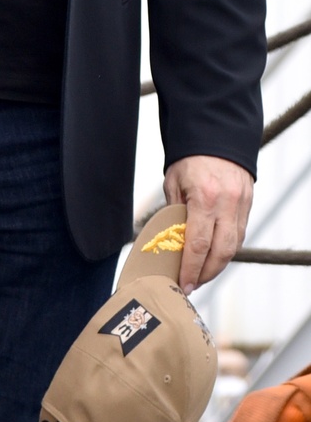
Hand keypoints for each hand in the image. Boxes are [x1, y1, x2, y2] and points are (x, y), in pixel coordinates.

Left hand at [163, 155, 253, 292]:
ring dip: (218, 264)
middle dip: (206, 273)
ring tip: (201, 274)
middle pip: (221, 252)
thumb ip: (174, 212)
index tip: (183, 284)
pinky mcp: (249, 204)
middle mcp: (227, 203)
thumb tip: (172, 242)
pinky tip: (214, 255)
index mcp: (205, 198)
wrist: (216, 136)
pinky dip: (227, 249)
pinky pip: (239, 234)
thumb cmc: (189, 160)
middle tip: (192, 284)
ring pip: (234, 246)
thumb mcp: (173, 183)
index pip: (199, 244)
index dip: (191, 269)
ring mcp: (241, 204)